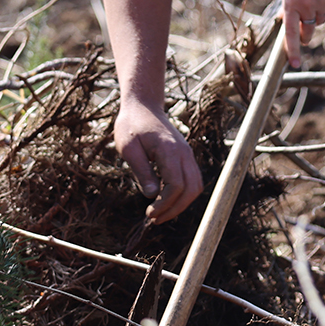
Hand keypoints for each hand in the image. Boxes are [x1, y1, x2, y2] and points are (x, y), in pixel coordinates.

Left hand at [114, 99, 202, 223]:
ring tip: (161, 214)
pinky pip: (192, 180)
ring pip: (196, 186)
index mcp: (169, 150)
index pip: (176, 185)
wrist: (143, 106)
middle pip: (191, 189)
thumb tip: (152, 196)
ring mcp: (187, 154)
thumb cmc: (131, 125)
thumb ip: (141, 171)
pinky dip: (183, 195)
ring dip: (181, 204)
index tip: (149, 213)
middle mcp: (184, 153)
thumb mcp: (128, 148)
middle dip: (174, 209)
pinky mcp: (185, 157)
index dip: (165, 204)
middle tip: (154, 219)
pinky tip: (166, 201)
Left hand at [282, 0, 324, 67]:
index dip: (292, 49)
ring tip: (311, 2)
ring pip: (319, 20)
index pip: (291, 33)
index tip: (294, 64)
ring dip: (315, 18)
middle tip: (304, 38)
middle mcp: (306, 7)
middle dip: (305, 37)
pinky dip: (323, 3)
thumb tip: (285, 16)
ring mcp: (321, 4)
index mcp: (291, 3)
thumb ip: (288, 2)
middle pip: (307, 32)